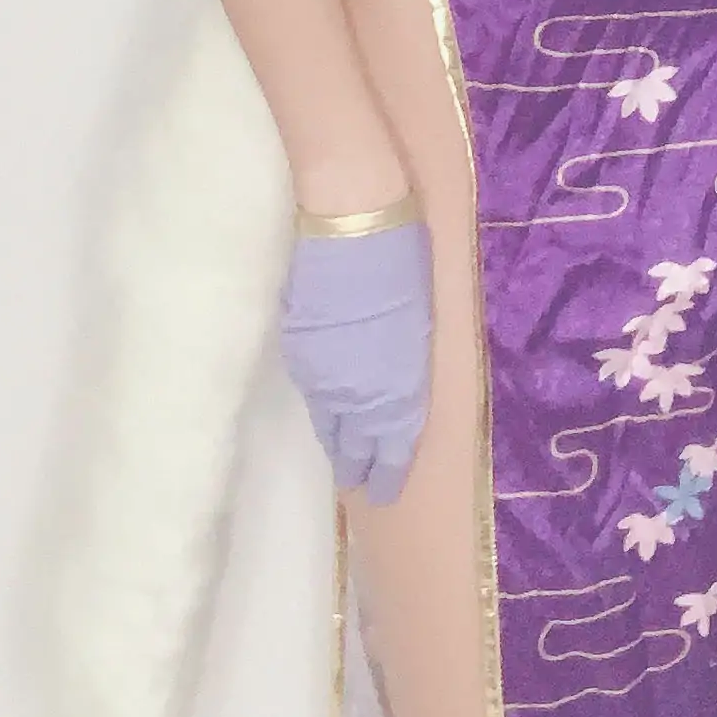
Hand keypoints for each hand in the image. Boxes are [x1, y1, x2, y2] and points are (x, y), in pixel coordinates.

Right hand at [277, 219, 433, 505]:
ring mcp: (321, 373)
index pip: (390, 447)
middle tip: (357, 485)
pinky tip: (324, 409)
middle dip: (357, 466)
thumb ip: (405, 368)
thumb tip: (393, 385)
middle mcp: (357, 393)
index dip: (386, 473)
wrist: (353, 225)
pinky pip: (311, 391)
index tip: (384, 492)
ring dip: (336, 439)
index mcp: (397, 389)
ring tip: (340, 458)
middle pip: (354, 443)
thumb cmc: (403, 264)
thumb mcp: (419, 325)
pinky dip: (321, 405)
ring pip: (328, 421)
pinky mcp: (297, 349)